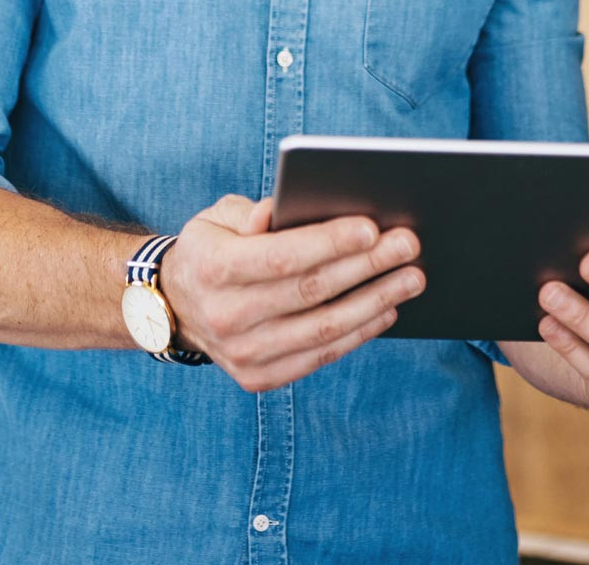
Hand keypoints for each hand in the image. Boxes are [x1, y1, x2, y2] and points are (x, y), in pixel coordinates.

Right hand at [160, 195, 423, 392]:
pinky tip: (386, 309)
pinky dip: (358, 333)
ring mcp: (243, 354)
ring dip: (375, 301)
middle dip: (367, 266)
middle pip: (311, 292)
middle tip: (409, 245)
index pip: (281, 256)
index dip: (329, 243)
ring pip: (323, 329)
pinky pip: (321, 356)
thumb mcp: (216, 218)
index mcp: (213, 269)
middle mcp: (225, 316)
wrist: (177, 308)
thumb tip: (282, 211)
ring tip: (411, 278)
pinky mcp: (260, 377)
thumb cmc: (211, 249)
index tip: (372, 227)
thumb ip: (251, 212)